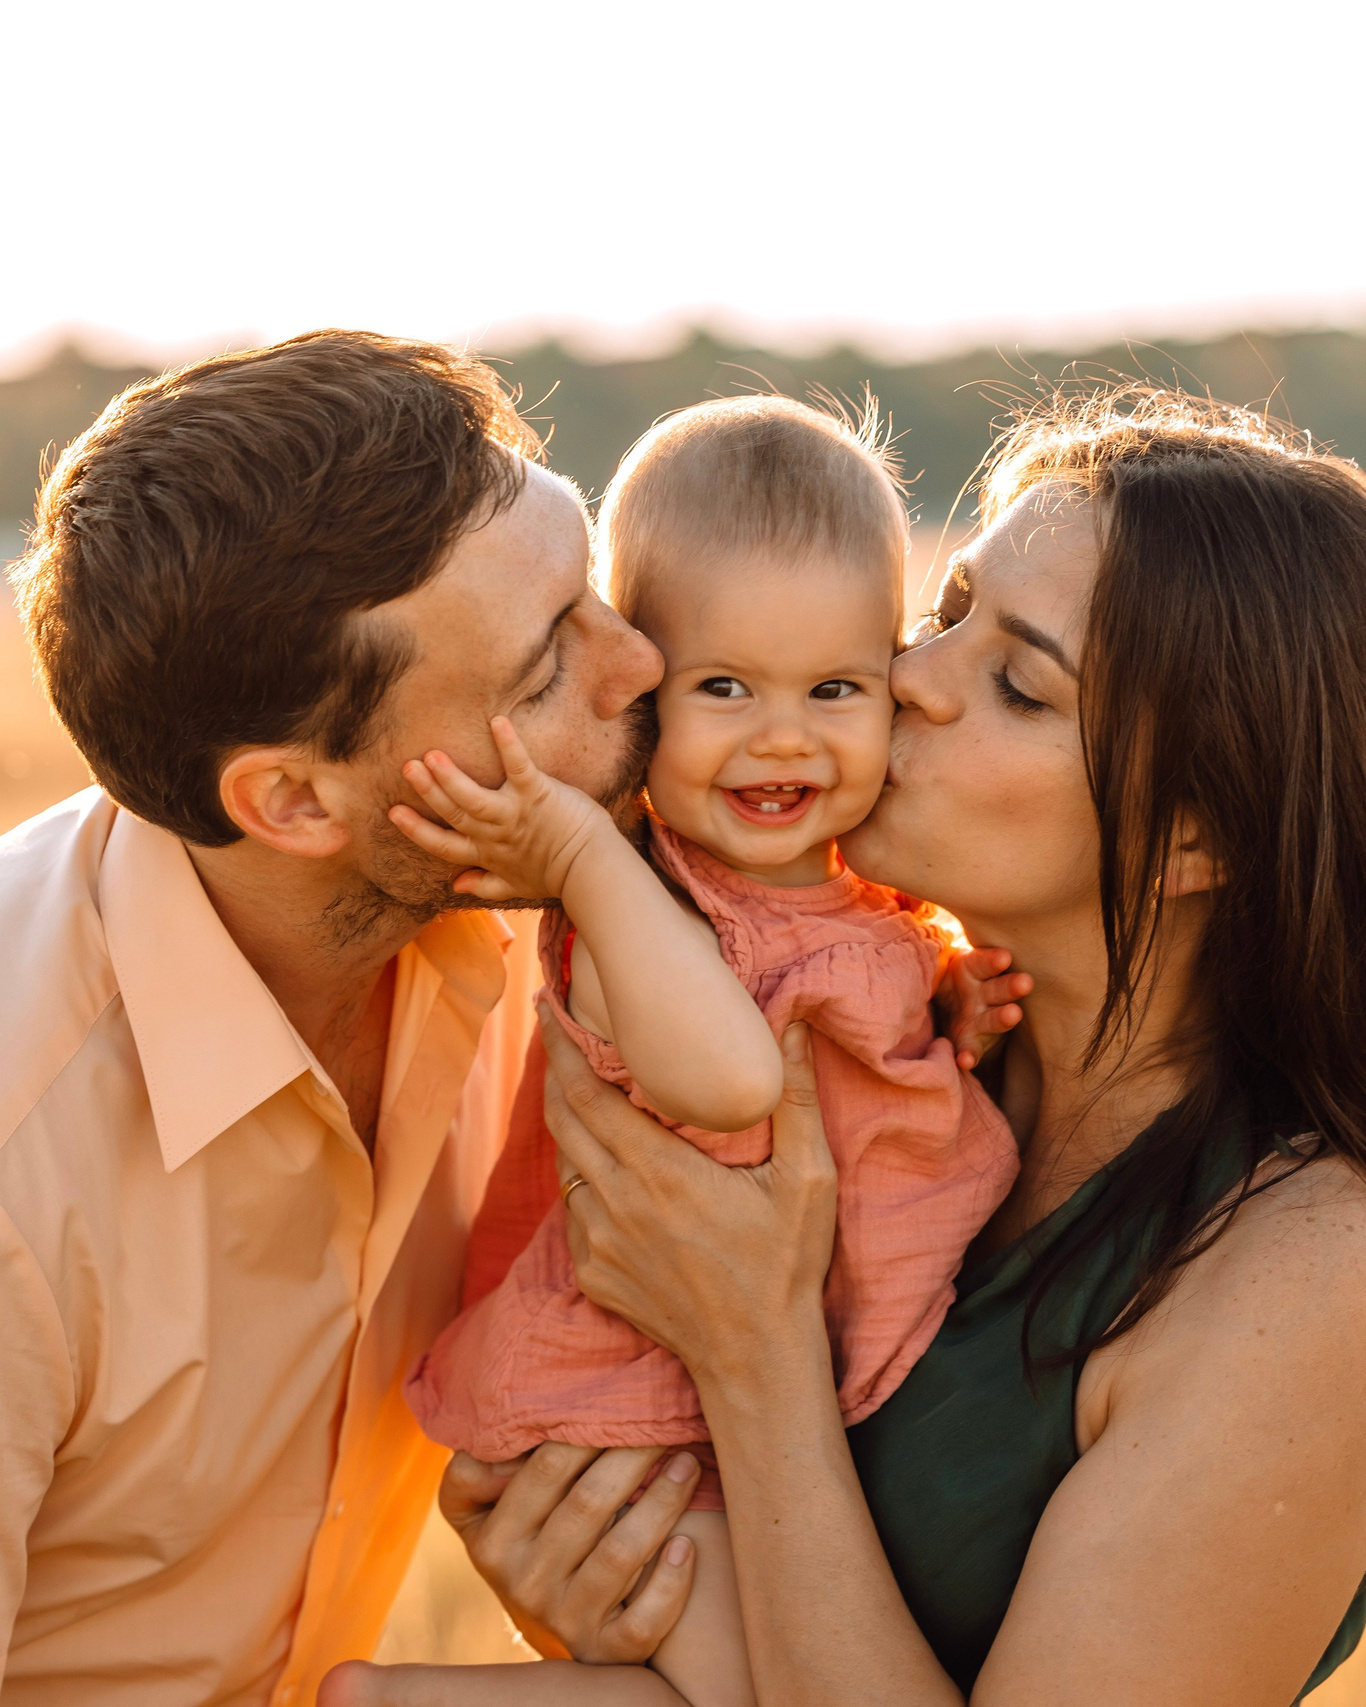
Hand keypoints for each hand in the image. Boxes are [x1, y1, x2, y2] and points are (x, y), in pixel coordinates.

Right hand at [387, 716, 611, 902]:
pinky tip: (497, 721)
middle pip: (453, 813)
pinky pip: (519, 766)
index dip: (417, 830)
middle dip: (428, 792)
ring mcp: (514, 813)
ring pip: (474, 796)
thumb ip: (483, 885)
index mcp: (486, 853)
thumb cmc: (555, 876)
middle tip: (407, 768)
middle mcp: (494, 834)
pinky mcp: (537, 793)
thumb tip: (454, 885)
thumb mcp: (513, 886)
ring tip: (431, 755)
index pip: (443, 844)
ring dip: (451, 777)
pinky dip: (509, 744)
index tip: (393, 812)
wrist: (591, 870)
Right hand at [437, 1443, 700, 1661]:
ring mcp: (567, 1620)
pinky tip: (687, 1545)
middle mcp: (525, 1583)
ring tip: (688, 1463)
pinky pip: (644, 1621)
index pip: (547, 1468)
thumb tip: (499, 1439)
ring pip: (621, 1554)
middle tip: (668, 1423)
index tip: (624, 1399)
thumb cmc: (525, 1537)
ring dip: (663, 1502)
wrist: (549, 1624)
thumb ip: (475, 1469)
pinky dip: (670, 1584)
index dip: (590, 1427)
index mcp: (494, 1541)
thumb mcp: (479, 1508)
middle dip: (635, 1454)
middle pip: (590, 1503)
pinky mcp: (607, 1651)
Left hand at [541, 1001, 837, 1391]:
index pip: (587, 1093)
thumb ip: (796, 1097)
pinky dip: (584, 1184)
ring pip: (566, 1168)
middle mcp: (617, 1204)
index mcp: (659, 1172)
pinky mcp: (594, 1277)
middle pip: (562, 1121)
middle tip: (556, 1036)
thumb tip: (794, 1025)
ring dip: (570, 1130)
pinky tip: (609, 1175)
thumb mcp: (809, 1178)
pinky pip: (574, 1215)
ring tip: (585, 1100)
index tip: (548, 1009)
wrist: (756, 1359)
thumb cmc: (786, 1265)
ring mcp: (599, 1244)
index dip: (560, 1047)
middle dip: (553, 1073)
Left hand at [935, 946, 1032, 1070]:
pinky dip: (969, 1055)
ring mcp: (980, 1019)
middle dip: (1012, 986)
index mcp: (974, 969)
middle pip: (1000, 988)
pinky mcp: (971, 1041)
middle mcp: (983, 994)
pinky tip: (965, 1061)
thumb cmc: (946, 977)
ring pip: (995, 1018)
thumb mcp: (943, 962)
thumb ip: (937, 955)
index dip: (994, 959)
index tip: (1004, 957)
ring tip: (1013, 1015)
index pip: (985, 962)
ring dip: (1004, 1017)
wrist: (942, 1009)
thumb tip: (909, 932)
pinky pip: (971, 1049)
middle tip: (1025, 982)